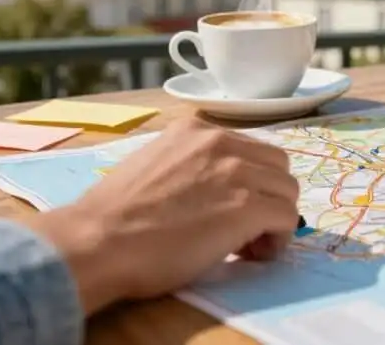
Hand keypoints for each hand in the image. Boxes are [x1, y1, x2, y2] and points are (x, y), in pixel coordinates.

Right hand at [26, 117, 299, 313]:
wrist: (97, 240)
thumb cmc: (115, 215)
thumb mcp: (156, 164)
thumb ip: (191, 165)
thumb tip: (218, 190)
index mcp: (197, 130)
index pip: (252, 149)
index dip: (251, 182)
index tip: (233, 208)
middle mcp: (221, 142)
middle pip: (278, 166)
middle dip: (269, 197)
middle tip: (245, 230)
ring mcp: (237, 172)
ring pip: (287, 191)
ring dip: (275, 219)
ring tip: (247, 246)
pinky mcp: (247, 207)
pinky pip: (287, 218)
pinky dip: (278, 239)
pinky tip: (253, 254)